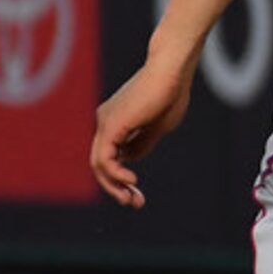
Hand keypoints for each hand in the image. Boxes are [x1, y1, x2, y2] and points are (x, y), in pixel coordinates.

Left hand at [91, 57, 196, 207]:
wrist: (172, 70)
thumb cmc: (171, 93)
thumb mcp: (158, 126)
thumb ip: (142, 143)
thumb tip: (129, 161)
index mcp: (116, 121)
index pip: (111, 156)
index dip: (122, 179)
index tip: (139, 193)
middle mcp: (105, 121)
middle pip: (102, 163)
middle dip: (116, 188)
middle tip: (135, 203)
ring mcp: (105, 123)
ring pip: (100, 164)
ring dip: (114, 186)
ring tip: (133, 198)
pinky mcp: (111, 125)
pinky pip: (104, 158)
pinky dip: (115, 174)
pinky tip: (131, 181)